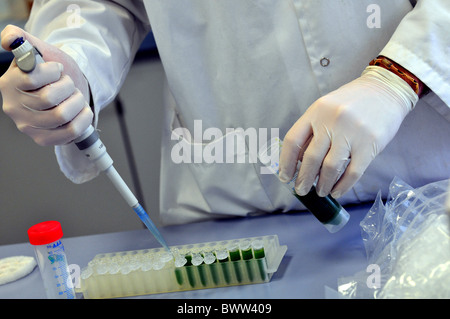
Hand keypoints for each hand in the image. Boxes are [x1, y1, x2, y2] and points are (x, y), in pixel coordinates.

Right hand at [0, 25, 92, 145]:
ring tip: (76, 97)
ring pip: (61, 115)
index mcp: (8, 83)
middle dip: (67, 86)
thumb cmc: (53, 72)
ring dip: (77, 101)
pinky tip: (82, 111)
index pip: (32, 79)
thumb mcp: (39, 50)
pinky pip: (70, 131)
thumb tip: (10, 38)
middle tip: (68, 84)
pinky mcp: (43, 139)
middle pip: (48, 98)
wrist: (66, 91)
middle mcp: (13, 107)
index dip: (53, 72)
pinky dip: (83, 118)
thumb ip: (21, 38)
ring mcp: (27, 126)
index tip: (57, 70)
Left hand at [279, 66, 417, 198]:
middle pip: (310, 158)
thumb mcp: (326, 108)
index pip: (293, 141)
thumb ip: (313, 131)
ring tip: (320, 192)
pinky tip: (336, 192)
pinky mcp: (370, 144)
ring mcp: (351, 132)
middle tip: (301, 190)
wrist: (386, 89)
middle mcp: (331, 121)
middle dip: (303, 179)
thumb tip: (297, 162)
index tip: (284, 177)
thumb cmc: (351, 102)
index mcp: (316, 111)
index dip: (285, 163)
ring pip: (330, 168)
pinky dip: (342, 186)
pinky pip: (352, 173)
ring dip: (323, 185)